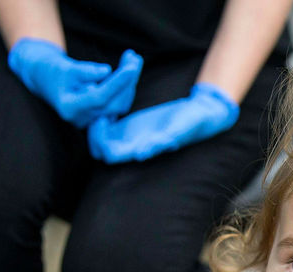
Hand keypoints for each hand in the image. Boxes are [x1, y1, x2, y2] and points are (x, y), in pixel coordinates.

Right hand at [8, 38, 142, 127]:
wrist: (45, 79)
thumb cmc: (52, 70)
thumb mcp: (66, 66)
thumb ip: (85, 71)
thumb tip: (106, 71)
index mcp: (70, 108)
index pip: (99, 97)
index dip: (117, 83)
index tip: (131, 68)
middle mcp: (82, 118)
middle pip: (113, 103)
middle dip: (128, 81)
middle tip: (134, 57)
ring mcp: (91, 120)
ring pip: (119, 104)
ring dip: (129, 82)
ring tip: (133, 58)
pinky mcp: (98, 116)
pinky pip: (117, 103)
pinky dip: (124, 87)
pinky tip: (129, 69)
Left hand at [87, 82, 239, 162]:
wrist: (199, 114)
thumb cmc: (192, 124)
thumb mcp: (179, 130)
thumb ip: (160, 142)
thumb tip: (140, 155)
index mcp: (140, 149)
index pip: (107, 154)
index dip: (99, 140)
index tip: (103, 119)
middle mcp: (132, 145)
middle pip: (98, 147)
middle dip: (92, 131)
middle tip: (98, 110)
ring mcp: (131, 134)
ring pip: (101, 134)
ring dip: (97, 119)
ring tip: (103, 99)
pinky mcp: (132, 122)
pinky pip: (111, 121)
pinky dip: (106, 109)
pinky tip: (111, 95)